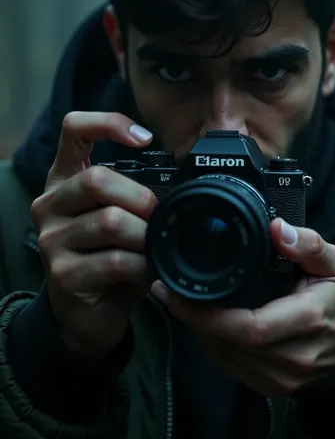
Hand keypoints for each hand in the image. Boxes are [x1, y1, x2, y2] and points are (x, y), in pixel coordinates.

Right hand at [31, 111, 156, 355]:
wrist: (86, 314)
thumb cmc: (108, 259)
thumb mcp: (119, 218)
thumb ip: (133, 194)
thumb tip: (181, 181)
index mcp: (64, 180)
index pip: (74, 129)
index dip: (108, 124)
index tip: (145, 138)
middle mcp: (49, 204)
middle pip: (97, 180)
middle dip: (141, 198)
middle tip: (159, 217)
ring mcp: (51, 240)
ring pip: (110, 222)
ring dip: (146, 236)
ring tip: (156, 248)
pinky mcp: (63, 273)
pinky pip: (114, 261)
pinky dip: (143, 265)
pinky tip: (149, 271)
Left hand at [153, 218, 334, 396]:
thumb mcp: (331, 265)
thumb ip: (308, 244)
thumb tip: (277, 228)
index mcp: (307, 320)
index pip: (251, 326)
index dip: (209, 314)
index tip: (180, 292)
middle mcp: (292, 355)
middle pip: (229, 342)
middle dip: (194, 318)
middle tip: (168, 292)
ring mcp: (279, 378)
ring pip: (223, 356)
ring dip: (197, 330)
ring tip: (178, 302)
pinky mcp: (268, 388)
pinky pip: (228, 366)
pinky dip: (210, 343)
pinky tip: (200, 322)